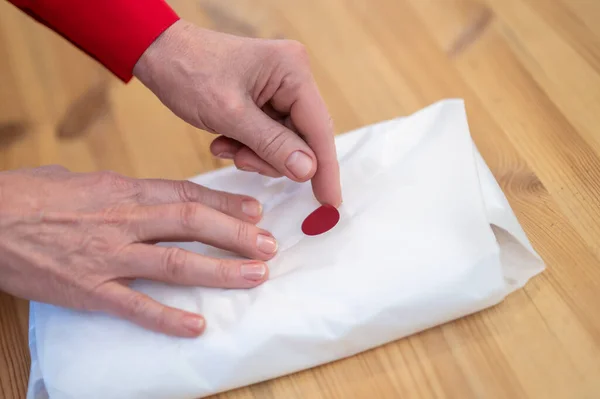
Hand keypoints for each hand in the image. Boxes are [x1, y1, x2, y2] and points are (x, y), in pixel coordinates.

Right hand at [0, 166, 275, 336]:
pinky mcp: (88, 290)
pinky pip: (135, 307)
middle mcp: (123, 222)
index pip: (186, 194)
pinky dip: (167, 318)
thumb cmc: (31, 195)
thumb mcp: (85, 180)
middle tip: (269, 246)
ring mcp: (108, 257)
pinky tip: (197, 325)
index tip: (256, 210)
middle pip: (191, 225)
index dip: (226, 202)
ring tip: (253, 277)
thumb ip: (125, 190)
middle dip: (236, 235)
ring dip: (219, 271)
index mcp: (123, 191)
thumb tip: (154, 194)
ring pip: (174, 263)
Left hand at [133, 20, 341, 206]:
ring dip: (255, 154)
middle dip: (272, 157)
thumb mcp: (230, 114)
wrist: (159, 54)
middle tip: (242, 159)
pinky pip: (269, 137)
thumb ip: (272, 144)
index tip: (330, 201)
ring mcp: (280, 90)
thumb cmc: (188, 71)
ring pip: (284, 143)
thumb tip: (308, 170)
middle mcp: (292, 78)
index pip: (319, 128)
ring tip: (227, 146)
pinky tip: (224, 140)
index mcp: (292, 70)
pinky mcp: (266, 100)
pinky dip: (248, 146)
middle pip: (302, 138)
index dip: (325, 169)